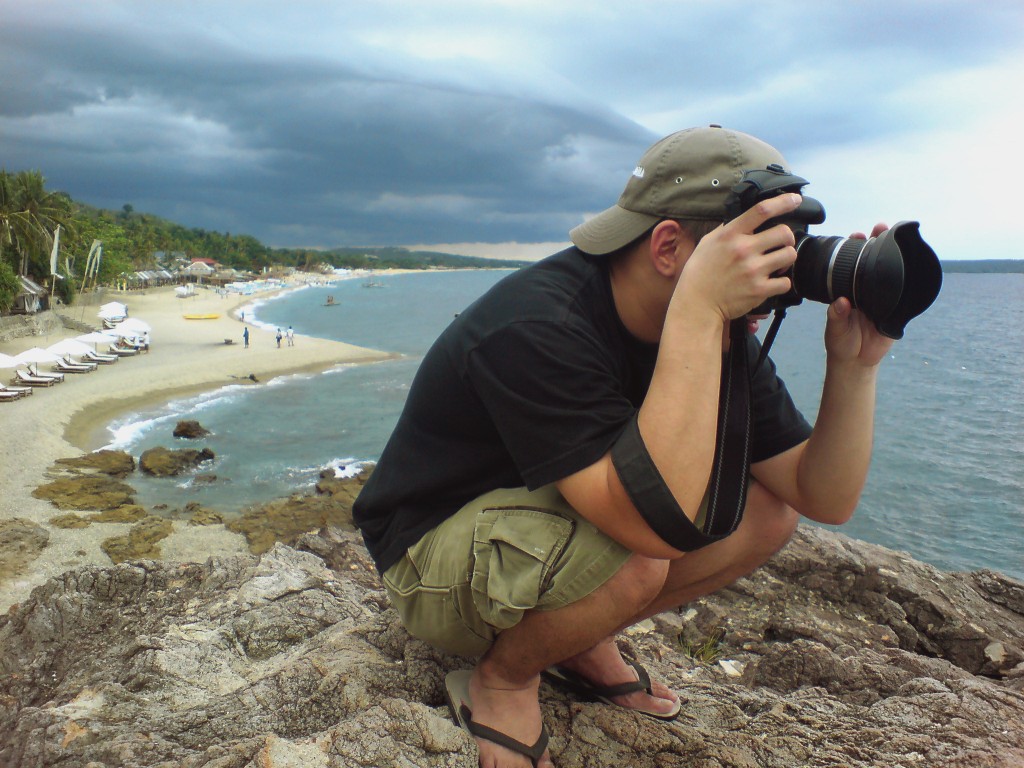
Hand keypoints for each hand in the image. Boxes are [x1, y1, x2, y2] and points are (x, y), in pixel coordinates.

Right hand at [678, 193, 801, 321]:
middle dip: (786, 238)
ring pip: (789, 255)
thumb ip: (727, 230)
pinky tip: (771, 282)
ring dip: (786, 259)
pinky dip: (781, 282)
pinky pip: (785, 282)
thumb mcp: (708, 242)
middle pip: (784, 233)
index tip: (795, 199)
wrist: (697, 303)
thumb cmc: (700, 272)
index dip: (783, 202)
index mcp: (731, 234)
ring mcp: (753, 270)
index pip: (762, 210)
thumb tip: (745, 220)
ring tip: (776, 264)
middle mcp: (744, 250)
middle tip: (780, 244)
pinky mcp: (759, 290)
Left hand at [823, 223, 895, 366]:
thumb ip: (836, 317)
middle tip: (880, 228)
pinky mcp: (896, 310)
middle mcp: (865, 290)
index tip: (857, 235)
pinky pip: (904, 294)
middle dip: (877, 243)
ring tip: (896, 237)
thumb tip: (840, 302)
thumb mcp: (835, 330)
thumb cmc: (841, 342)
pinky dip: (909, 280)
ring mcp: (882, 298)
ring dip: (895, 256)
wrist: (856, 362)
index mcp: (848, 290)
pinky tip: (913, 265)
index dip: (855, 248)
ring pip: (890, 274)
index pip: (852, 264)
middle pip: (873, 262)